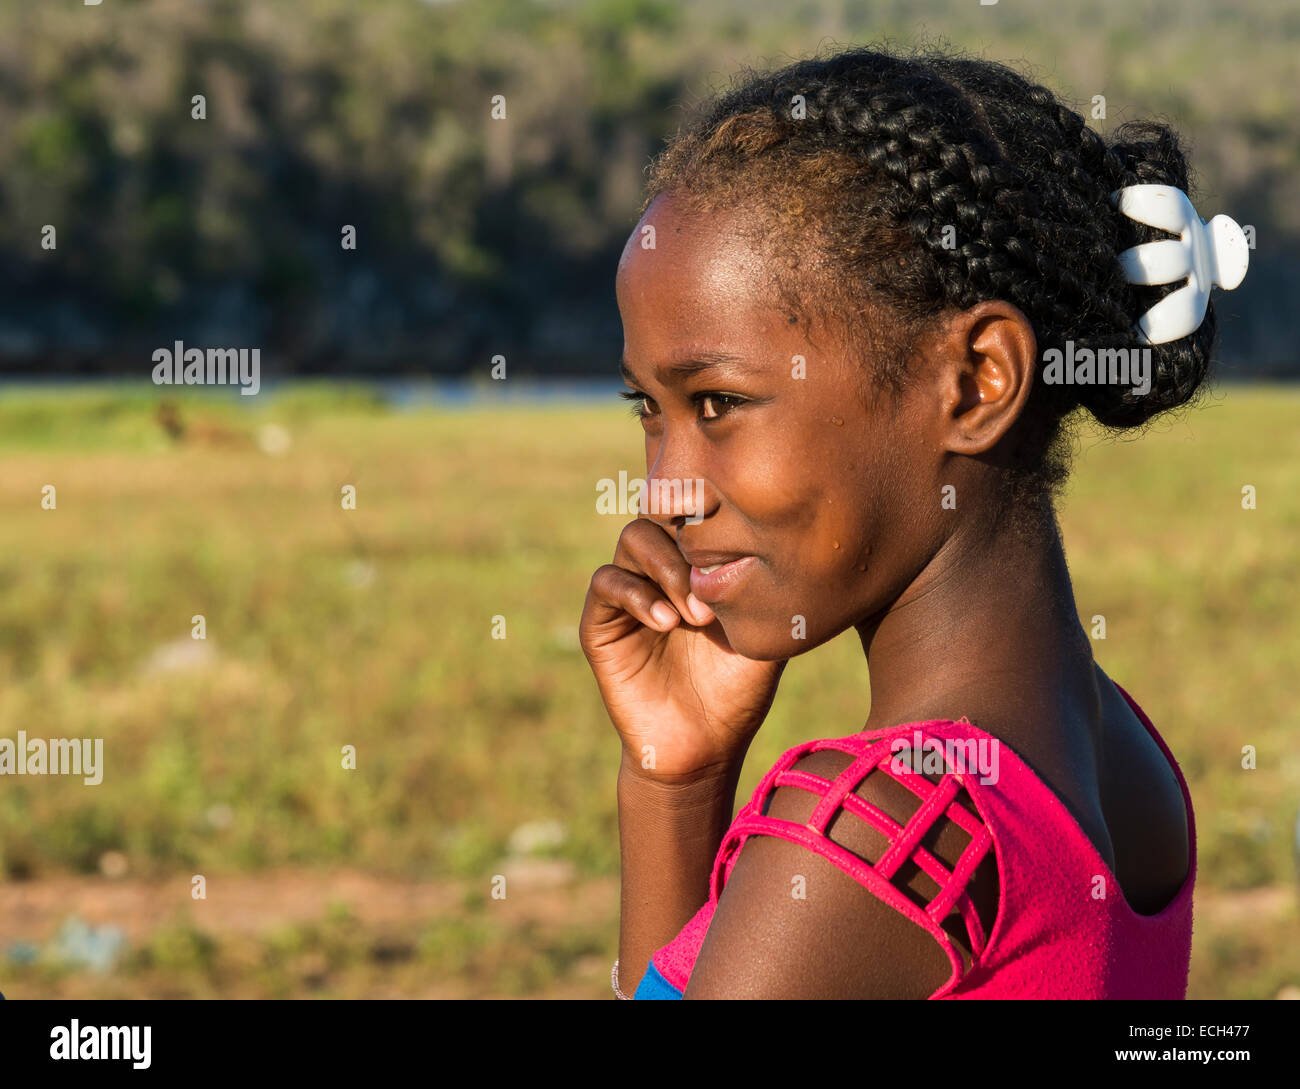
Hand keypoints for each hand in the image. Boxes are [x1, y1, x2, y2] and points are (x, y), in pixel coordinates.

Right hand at [580, 517, 786, 781]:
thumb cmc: (739, 690)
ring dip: (666, 569)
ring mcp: (630, 594)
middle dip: (692, 544)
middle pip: (663, 511)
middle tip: (716, 595)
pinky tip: (666, 624)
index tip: (739, 537)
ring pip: (633, 539)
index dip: (712, 510)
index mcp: (698, 564)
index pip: (697, 509)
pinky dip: (636, 594)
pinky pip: (606, 582)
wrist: (703, 747)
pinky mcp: (600, 624)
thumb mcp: (765, 630)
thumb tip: (791, 535)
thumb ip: (768, 583)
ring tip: (695, 615)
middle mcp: (661, 571)